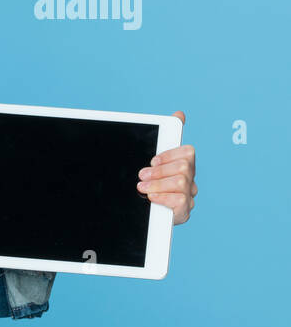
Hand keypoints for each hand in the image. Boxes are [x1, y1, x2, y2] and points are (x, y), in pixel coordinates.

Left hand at [136, 110, 195, 224]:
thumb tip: (180, 114)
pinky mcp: (184, 212)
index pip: (188, 152)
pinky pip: (180, 200)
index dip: (169, 155)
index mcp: (183, 165)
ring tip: (142, 188)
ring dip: (157, 184)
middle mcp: (189, 180)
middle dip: (159, 171)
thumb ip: (164, 138)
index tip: (152, 160)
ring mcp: (188, 196)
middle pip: (184, 167)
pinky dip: (163, 197)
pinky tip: (152, 198)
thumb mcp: (150, 162)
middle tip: (142, 176)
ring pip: (181, 182)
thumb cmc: (146, 183)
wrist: (138, 212)